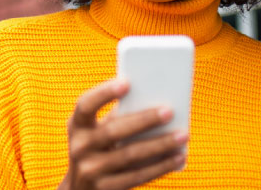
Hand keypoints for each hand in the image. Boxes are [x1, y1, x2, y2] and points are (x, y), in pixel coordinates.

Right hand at [59, 79, 187, 189]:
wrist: (82, 187)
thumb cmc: (100, 147)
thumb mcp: (99, 130)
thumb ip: (118, 116)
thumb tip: (156, 101)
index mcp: (77, 125)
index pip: (86, 105)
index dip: (104, 93)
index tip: (128, 82)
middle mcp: (79, 147)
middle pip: (113, 131)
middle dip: (144, 120)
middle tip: (169, 111)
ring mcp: (90, 171)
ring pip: (130, 155)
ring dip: (160, 144)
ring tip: (183, 135)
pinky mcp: (105, 189)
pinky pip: (137, 176)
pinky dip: (161, 166)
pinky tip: (179, 157)